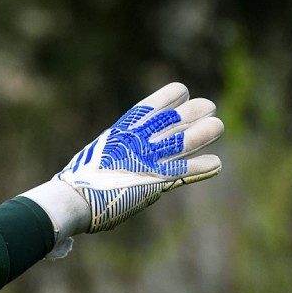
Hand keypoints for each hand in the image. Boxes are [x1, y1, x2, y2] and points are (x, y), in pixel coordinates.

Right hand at [56, 82, 223, 231]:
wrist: (73, 198)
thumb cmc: (79, 180)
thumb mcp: (98, 155)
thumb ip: (114, 151)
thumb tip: (115, 152)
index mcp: (122, 131)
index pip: (153, 105)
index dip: (171, 98)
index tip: (183, 94)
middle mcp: (138, 141)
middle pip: (175, 119)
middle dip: (194, 112)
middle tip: (208, 108)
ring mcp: (148, 159)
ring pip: (185, 140)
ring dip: (205, 133)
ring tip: (218, 126)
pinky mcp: (155, 181)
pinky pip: (185, 171)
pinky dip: (202, 167)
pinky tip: (216, 163)